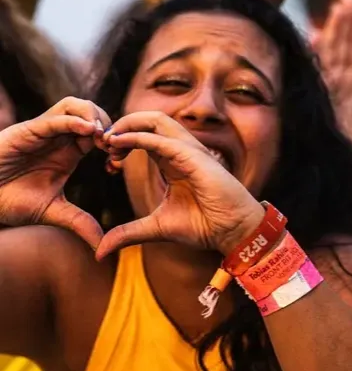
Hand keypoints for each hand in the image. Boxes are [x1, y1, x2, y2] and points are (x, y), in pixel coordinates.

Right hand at [0, 97, 108, 247]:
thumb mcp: (52, 212)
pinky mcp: (28, 130)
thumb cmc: (10, 202)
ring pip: (76, 105)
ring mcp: (45, 131)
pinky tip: (89, 131)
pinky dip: (75, 120)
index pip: (101, 132)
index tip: (117, 163)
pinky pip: (55, 117)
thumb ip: (79, 222)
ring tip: (103, 138)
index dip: (115, 142)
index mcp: (70, 151)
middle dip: (110, 125)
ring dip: (95, 116)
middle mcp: (60, 137)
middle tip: (114, 148)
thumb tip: (102, 245)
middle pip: (93, 112)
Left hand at [97, 112, 263, 258]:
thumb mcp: (156, 228)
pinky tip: (118, 143)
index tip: (106, 160)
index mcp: (173, 160)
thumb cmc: (204, 225)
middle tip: (102, 144)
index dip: (122, 141)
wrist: (232, 231)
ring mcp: (189, 150)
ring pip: (156, 120)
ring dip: (128, 124)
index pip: (145, 136)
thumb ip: (128, 233)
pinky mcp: (193, 157)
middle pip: (149, 120)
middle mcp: (181, 150)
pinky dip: (137, 137)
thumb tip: (100, 251)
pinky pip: (161, 140)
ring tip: (109, 139)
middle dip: (122, 125)